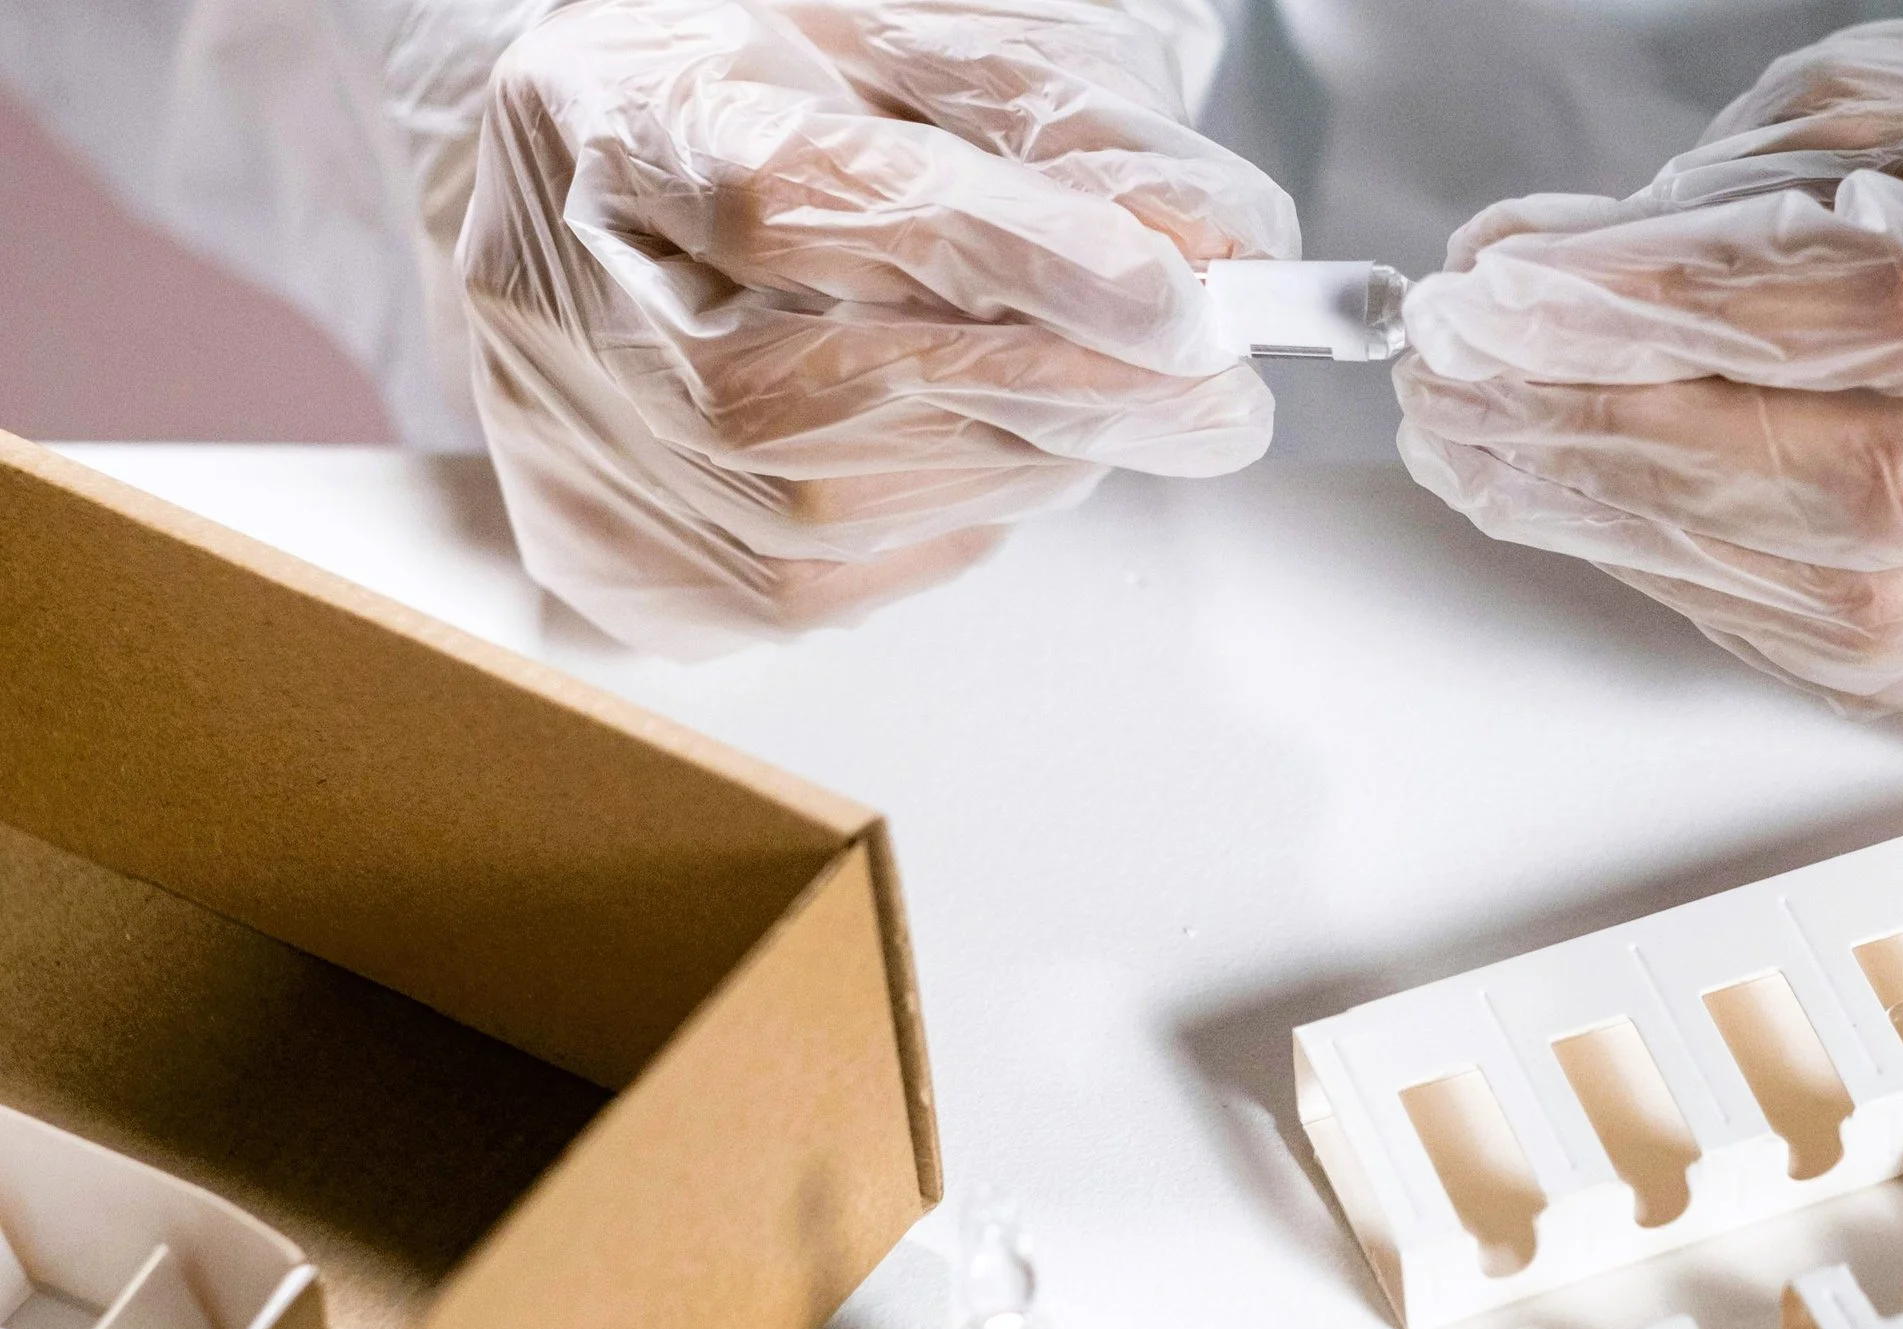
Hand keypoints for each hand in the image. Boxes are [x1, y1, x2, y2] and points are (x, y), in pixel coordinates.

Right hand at [461, 0, 1294, 653]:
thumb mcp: (901, 43)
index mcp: (609, 117)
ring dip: (1020, 456)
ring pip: (854, 508)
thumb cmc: (757, 101)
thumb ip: (1046, 113)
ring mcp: (587, 456)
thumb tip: (1209, 240)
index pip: (804, 205)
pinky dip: (953, 509)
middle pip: (832, 390)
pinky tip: (969, 437)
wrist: (590, 204)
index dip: (1005, 258)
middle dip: (1066, 394)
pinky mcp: (630, 572)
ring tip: (1088, 390)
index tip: (1171, 301)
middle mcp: (560, 307)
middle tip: (1219, 394)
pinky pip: (844, 578)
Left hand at [1392, 0, 1902, 749]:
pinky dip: (1695, 581)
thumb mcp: (1879, 108)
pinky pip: (1841, 660)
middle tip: (1454, 395)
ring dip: (1623, 528)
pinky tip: (1603, 514)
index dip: (1677, 317)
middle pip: (1866, 493)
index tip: (1510, 299)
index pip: (1894, 310)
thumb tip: (1522, 288)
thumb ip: (1709, 208)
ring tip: (1489, 453)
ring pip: (1842, 606)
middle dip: (1614, 445)